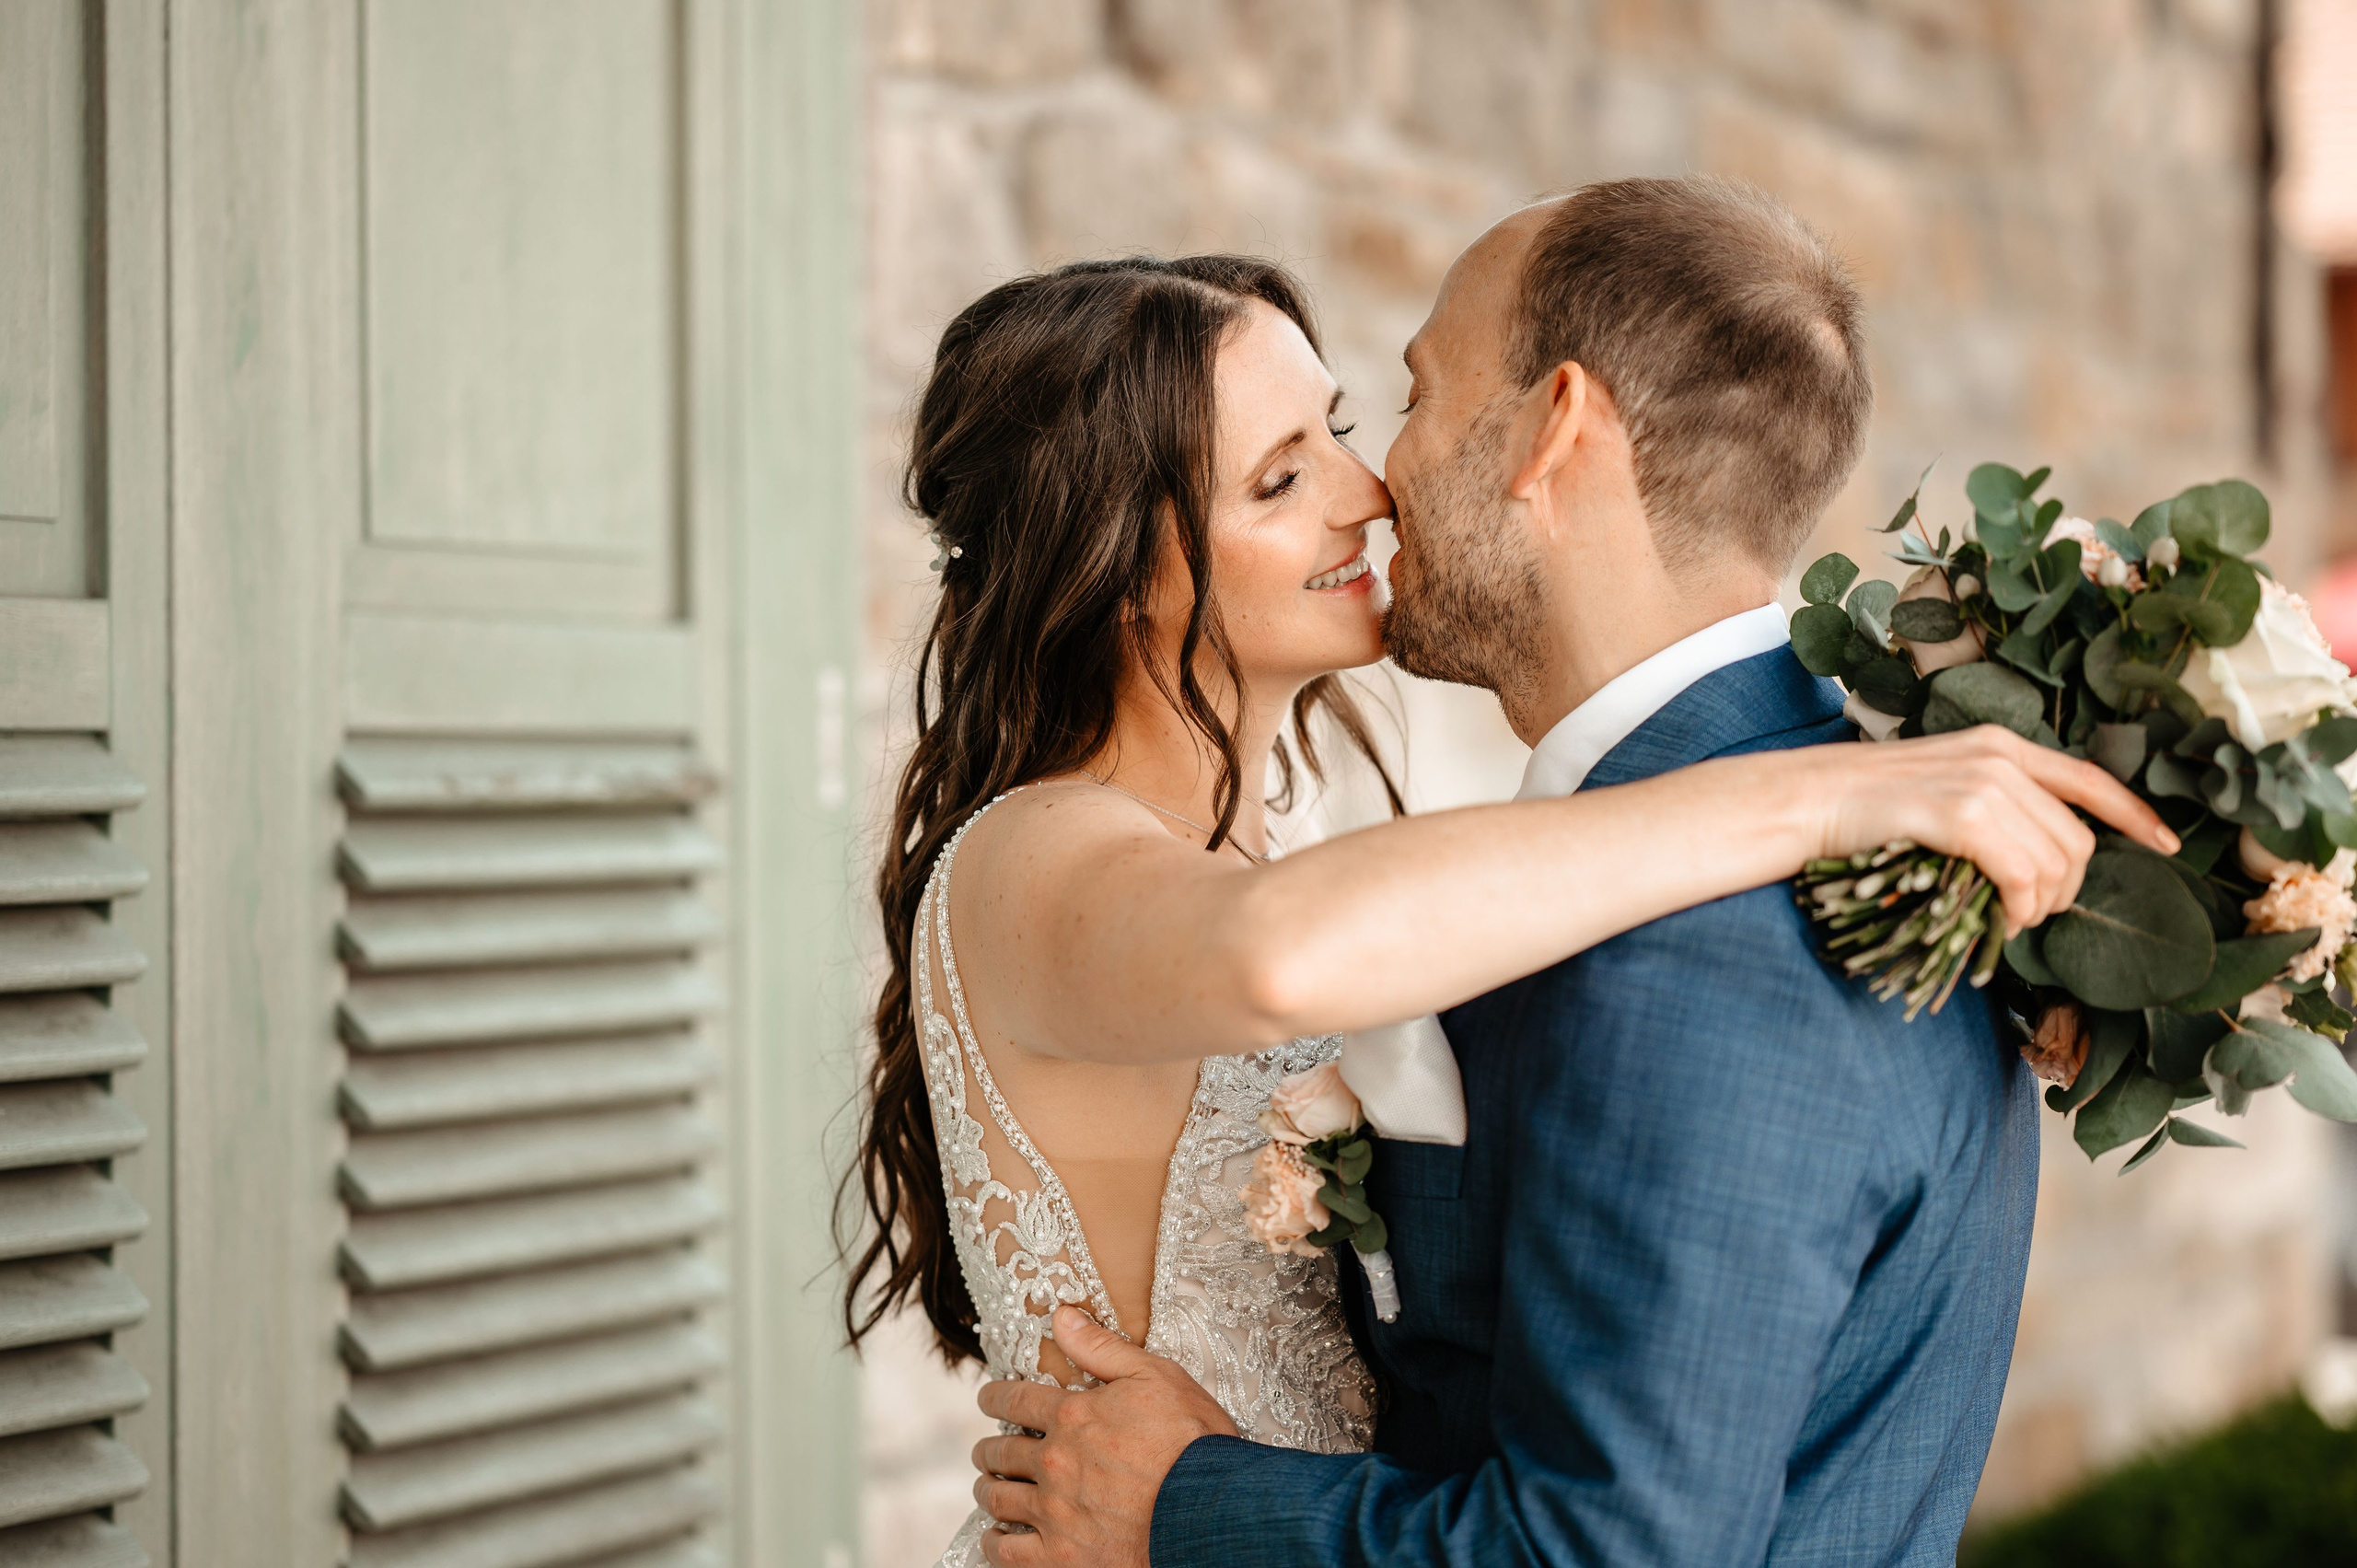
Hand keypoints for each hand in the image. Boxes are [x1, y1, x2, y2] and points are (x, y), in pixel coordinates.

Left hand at [971, 1306, 1238, 1567]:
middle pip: (1001, 1451)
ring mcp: (1055, 1513)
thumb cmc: (1194, 1443)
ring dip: (989, 1489)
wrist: (1212, 1513)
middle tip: (987, 1450)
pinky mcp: (1061, 1557)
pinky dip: (995, 1542)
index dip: (994, 1396)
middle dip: (990, 1448)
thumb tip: (1061, 1317)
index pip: (1014, 1400)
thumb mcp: (1156, 1377)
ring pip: (999, 1498)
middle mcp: (1055, 1463)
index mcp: (1073, 1416)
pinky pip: (1008, 1552)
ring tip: (990, 1487)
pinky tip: (997, 1536)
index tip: (986, 1398)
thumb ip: (1102, 1348)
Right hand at [1813, 724, 2177, 936]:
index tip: (2169, 846)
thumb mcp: (1939, 790)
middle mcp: (2001, 757)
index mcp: (2000, 745)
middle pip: (2078, 838)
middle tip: (2030, 914)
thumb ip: (1990, 808)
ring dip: (2041, 905)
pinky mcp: (1961, 814)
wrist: (1804, 802)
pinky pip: (2023, 875)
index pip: (2091, 779)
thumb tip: (2030, 861)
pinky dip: (2020, 907)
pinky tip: (1999, 917)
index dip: (2136, 816)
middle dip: (2067, 889)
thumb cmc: (1862, 810)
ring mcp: (1983, 783)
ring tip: (2009, 919)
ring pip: (2057, 862)